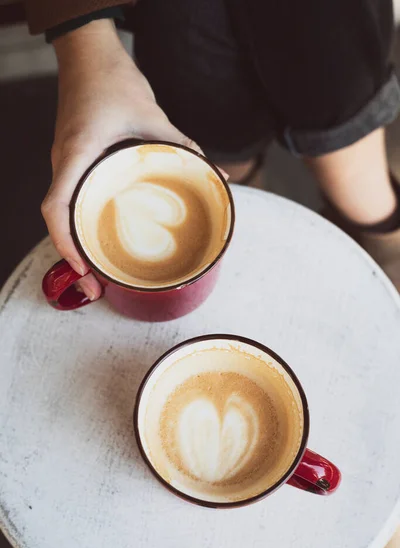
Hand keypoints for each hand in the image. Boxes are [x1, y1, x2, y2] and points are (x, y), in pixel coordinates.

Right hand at [42, 19, 202, 299]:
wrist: (89, 57)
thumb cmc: (113, 81)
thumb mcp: (153, 116)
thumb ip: (184, 147)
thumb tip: (218, 175)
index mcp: (76, 154)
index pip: (57, 208)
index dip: (65, 244)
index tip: (85, 270)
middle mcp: (64, 164)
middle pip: (58, 221)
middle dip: (72, 259)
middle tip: (95, 288)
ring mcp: (65, 165)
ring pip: (63, 214)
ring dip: (75, 246)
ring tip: (96, 274)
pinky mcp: (72, 163)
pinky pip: (70, 201)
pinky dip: (80, 226)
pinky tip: (99, 240)